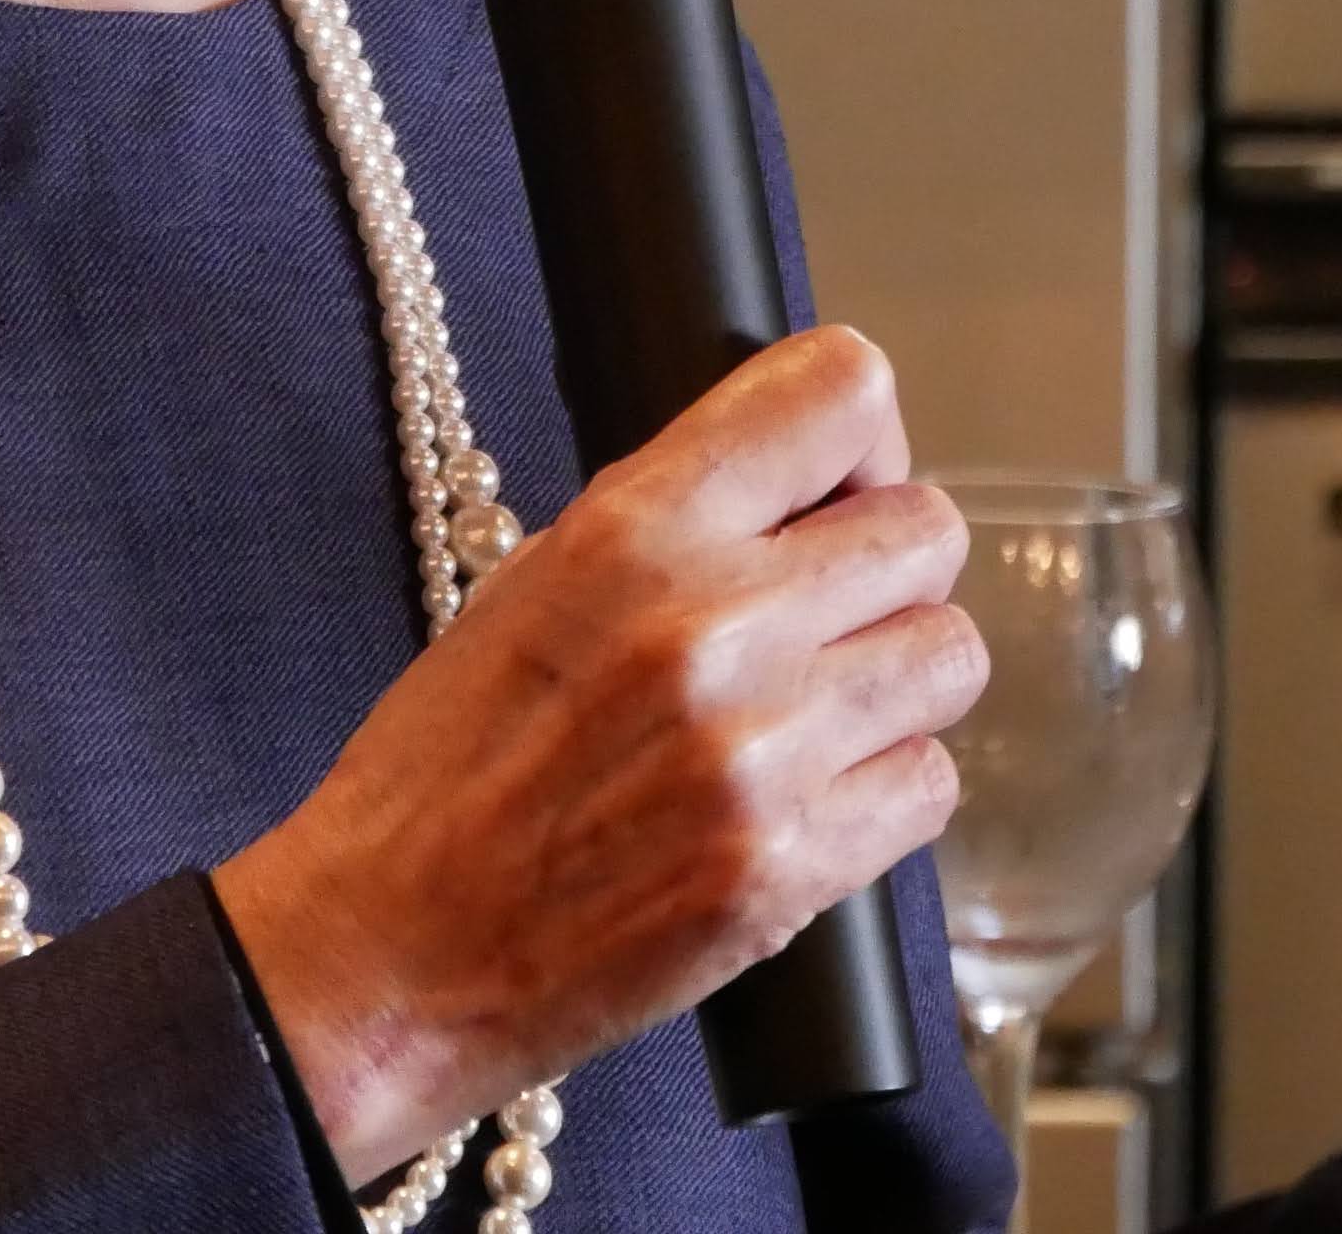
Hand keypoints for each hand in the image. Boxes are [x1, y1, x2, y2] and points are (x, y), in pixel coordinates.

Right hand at [213, 325, 984, 1181]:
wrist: (391, 949)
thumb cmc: (445, 766)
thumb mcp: (535, 582)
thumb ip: (677, 520)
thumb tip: (807, 487)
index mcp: (633, 528)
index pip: (839, 391)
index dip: (861, 441)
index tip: (837, 487)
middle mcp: (712, 621)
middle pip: (927, 530)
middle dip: (887, 569)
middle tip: (826, 617)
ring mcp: (763, 751)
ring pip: (950, 655)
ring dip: (896, 682)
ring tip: (814, 715)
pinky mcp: (792, 869)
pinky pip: (930, 786)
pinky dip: (884, 793)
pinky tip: (805, 803)